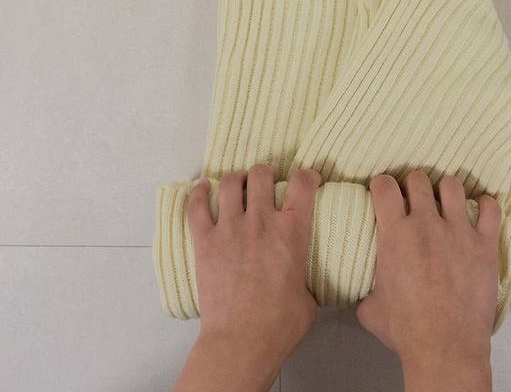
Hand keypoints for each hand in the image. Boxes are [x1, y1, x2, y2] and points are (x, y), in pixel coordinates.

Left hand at [172, 164, 321, 391]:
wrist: (241, 341)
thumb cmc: (281, 323)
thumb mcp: (308, 294)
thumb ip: (303, 275)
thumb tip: (300, 278)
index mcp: (291, 231)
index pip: (302, 184)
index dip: (308, 175)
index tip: (308, 180)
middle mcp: (261, 220)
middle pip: (261, 174)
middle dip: (266, 173)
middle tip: (267, 183)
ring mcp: (230, 228)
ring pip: (231, 183)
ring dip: (237, 179)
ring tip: (239, 185)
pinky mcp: (205, 241)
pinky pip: (197, 206)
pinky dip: (199, 193)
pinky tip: (202, 188)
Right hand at [356, 171, 501, 391]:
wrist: (445, 348)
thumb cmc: (406, 329)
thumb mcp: (370, 308)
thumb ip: (368, 289)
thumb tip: (366, 291)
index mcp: (395, 234)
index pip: (385, 186)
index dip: (382, 185)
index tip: (385, 193)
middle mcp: (426, 224)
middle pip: (418, 179)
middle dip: (413, 185)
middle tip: (414, 199)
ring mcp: (458, 231)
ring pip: (452, 185)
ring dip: (445, 190)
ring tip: (445, 202)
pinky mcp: (485, 245)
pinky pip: (490, 209)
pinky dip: (485, 205)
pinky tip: (479, 210)